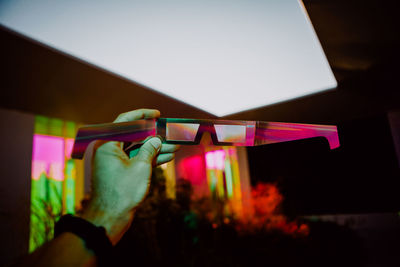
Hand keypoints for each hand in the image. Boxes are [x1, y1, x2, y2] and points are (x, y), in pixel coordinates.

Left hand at [80, 109, 178, 243]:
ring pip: (138, 149)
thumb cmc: (122, 192)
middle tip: (171, 134)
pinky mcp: (121, 172)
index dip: (142, 115)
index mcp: (108, 144)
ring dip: (156, 148)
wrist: (110, 218)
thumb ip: (150, 149)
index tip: (157, 114)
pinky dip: (151, 159)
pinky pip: (137, 160)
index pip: (126, 121)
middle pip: (135, 136)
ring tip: (176, 147)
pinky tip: (168, 157)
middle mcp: (110, 150)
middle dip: (155, 136)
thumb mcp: (141, 166)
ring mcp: (115, 162)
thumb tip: (157, 139)